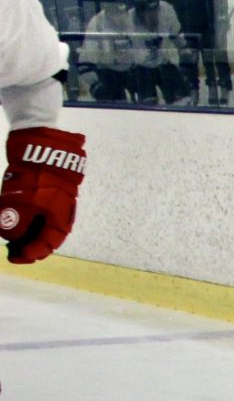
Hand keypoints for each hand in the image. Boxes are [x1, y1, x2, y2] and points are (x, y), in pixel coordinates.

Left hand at [1, 127, 86, 264]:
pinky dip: (22, 216)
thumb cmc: (39, 176)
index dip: (31, 253)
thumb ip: (17, 222)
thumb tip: (11, 237)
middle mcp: (58, 213)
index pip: (48, 244)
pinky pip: (34, 209)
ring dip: (23, 230)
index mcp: (60, 218)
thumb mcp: (25, 201)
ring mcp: (51, 200)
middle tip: (10, 250)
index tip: (15, 257)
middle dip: (27, 244)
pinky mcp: (43, 190)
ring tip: (7, 234)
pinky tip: (8, 215)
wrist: (43, 144)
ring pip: (38, 222)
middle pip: (43, 235)